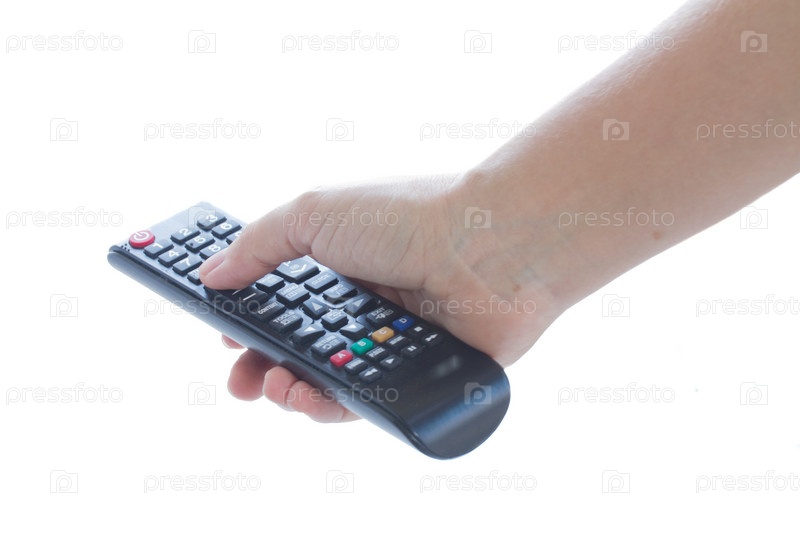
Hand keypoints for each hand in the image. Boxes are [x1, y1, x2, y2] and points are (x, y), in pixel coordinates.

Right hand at [199, 173, 563, 421]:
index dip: (251, 319)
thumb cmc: (408, 217)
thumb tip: (212, 274)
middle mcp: (364, 302)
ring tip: (274, 386)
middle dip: (261, 365)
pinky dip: (331, 405)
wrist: (490, 246)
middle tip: (239, 380)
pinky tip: (307, 398)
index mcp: (340, 261)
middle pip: (301, 346)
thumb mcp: (316, 213)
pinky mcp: (417, 374)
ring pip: (328, 380)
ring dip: (290, 389)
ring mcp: (390, 340)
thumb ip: (259, 244)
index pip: (284, 299)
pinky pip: (365, 401)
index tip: (223, 334)